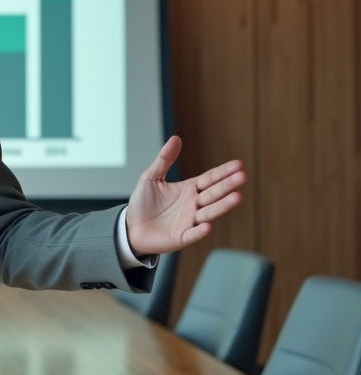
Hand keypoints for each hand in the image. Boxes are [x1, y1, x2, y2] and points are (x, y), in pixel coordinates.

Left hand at [125, 136, 245, 255]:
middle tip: (242, 177)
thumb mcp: (151, 177)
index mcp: (188, 189)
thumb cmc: (143, 203)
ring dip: (222, 206)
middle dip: (227, 185)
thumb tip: (176, 138)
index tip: (238, 164)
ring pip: (209, 212)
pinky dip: (200, 231)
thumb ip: (164, 159)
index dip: (223, 172)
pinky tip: (207, 226)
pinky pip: (192, 234)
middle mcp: (193, 205)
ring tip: (237, 198)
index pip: (209, 179)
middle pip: (213, 193)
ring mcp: (189, 221)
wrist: (131, 227)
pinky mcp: (181, 237)